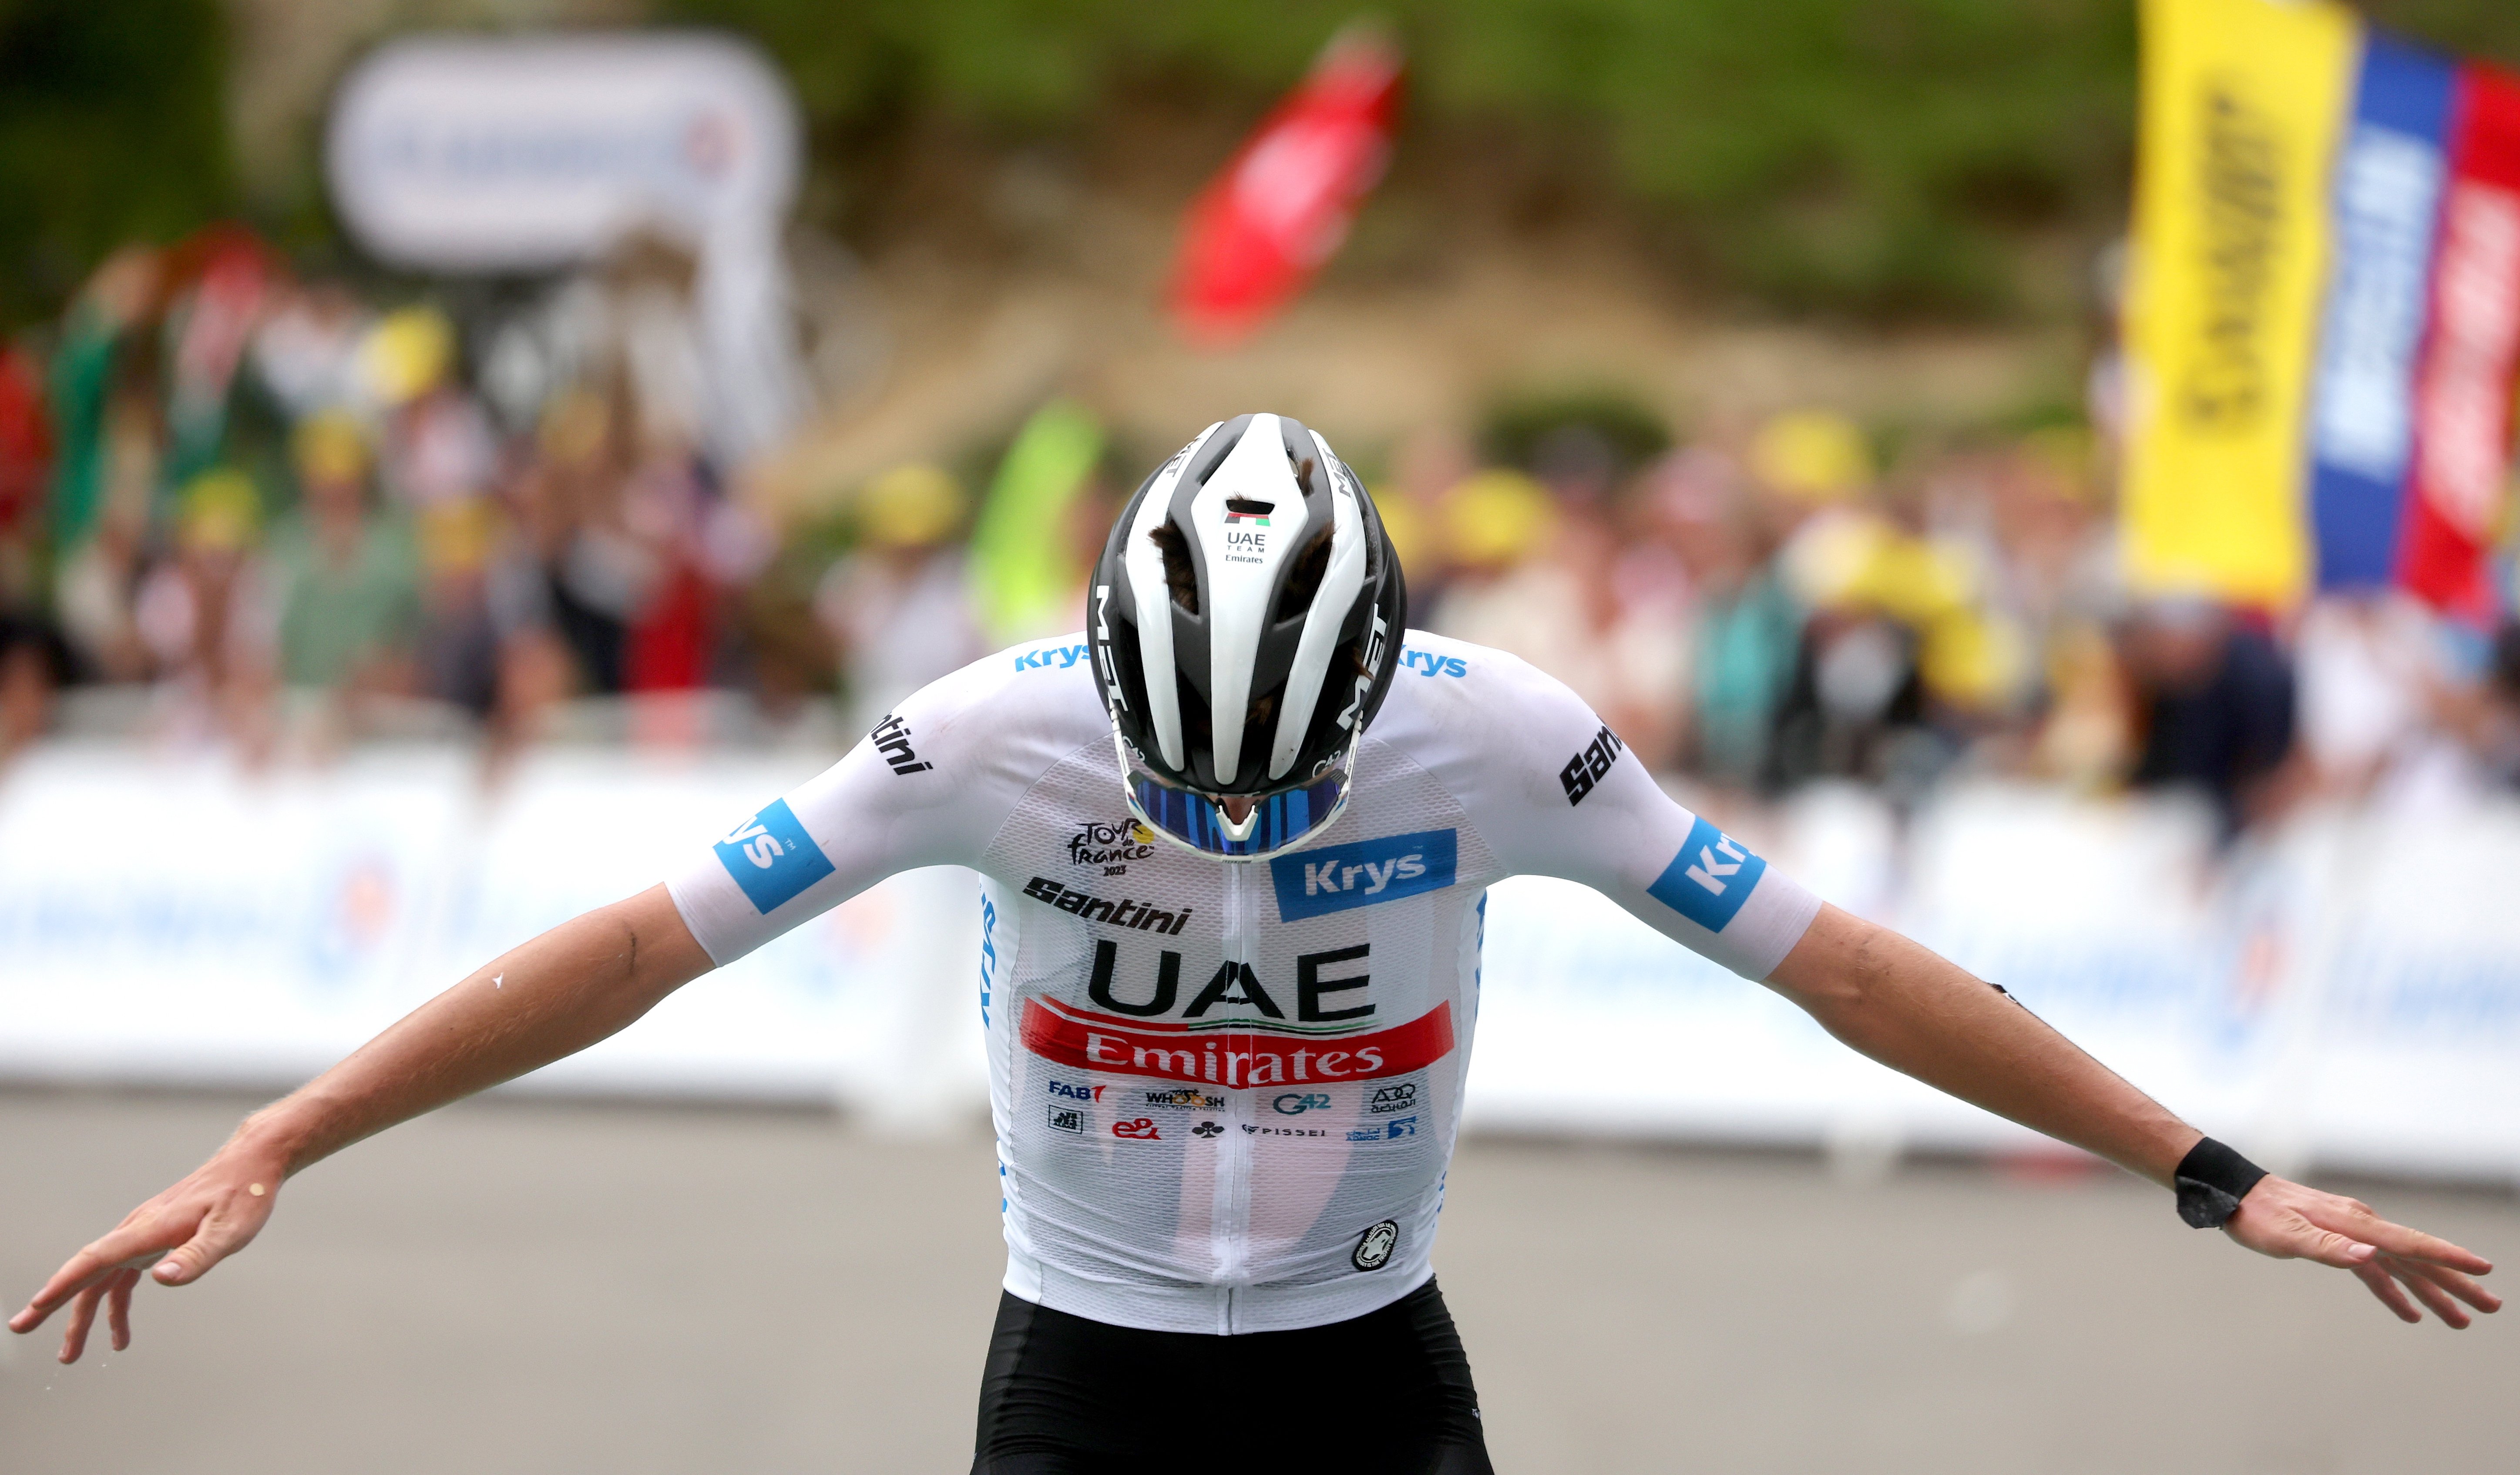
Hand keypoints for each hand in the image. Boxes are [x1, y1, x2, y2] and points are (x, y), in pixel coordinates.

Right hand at [7, 1140, 286, 1362]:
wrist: (251, 1165)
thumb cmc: (244, 1196)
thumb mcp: (230, 1231)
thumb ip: (196, 1256)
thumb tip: (160, 1278)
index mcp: (149, 1229)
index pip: (94, 1259)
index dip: (63, 1284)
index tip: (35, 1307)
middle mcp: (138, 1231)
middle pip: (85, 1271)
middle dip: (53, 1302)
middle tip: (20, 1329)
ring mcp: (144, 1236)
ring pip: (101, 1279)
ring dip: (84, 1315)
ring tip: (73, 1353)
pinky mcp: (155, 1240)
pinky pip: (123, 1277)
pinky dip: (115, 1304)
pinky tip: (120, 1332)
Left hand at [2224, 1175, 2499, 1327]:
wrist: (2235, 1194)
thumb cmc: (2257, 1214)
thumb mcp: (2287, 1234)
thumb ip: (2328, 1247)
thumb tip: (2370, 1256)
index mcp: (2355, 1224)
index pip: (2411, 1243)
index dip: (2448, 1257)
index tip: (2484, 1268)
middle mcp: (2361, 1227)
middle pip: (2418, 1258)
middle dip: (2455, 1283)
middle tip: (2491, 1306)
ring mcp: (2353, 1235)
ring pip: (2403, 1267)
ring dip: (2432, 1292)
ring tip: (2462, 1320)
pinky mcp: (2340, 1243)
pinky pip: (2377, 1271)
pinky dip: (2394, 1291)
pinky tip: (2410, 1312)